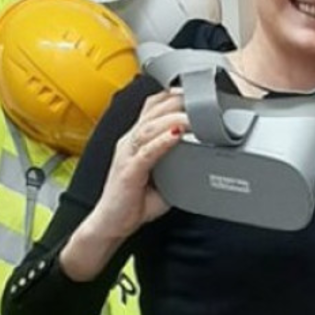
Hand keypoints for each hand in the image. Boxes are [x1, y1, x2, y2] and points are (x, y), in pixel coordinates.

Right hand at [86, 89, 188, 240]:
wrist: (110, 223)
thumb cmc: (132, 201)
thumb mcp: (163, 180)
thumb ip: (179, 167)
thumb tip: (204, 163)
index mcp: (136, 141)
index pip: (151, 108)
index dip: (170, 96)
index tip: (192, 91)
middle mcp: (129, 142)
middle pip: (152, 112)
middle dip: (176, 101)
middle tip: (198, 97)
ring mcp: (127, 155)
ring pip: (149, 127)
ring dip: (173, 118)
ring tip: (193, 115)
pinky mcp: (128, 171)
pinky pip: (146, 152)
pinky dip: (163, 141)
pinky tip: (176, 136)